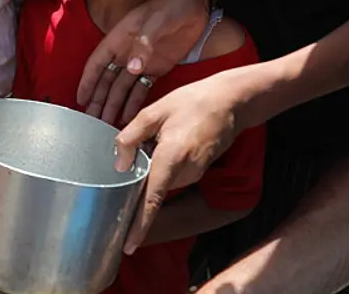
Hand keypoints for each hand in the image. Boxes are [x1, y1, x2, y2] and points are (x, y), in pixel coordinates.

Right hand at [77, 0, 210, 124]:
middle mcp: (126, 52)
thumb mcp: (157, 20)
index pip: (97, 63)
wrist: (197, 2)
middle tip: (92, 121)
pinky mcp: (157, 68)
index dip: (88, 82)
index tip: (80, 100)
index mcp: (119, 38)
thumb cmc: (172, 4)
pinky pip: (141, 88)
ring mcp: (141, 61)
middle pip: (107, 80)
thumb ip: (144, 43)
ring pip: (122, 87)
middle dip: (99, 100)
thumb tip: (131, 68)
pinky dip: (134, 102)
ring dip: (114, 104)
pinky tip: (128, 117)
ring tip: (107, 124)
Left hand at [113, 72, 242, 255]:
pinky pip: (171, 177)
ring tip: (149, 144)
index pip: (152, 199)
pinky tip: (160, 144)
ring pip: (160, 183)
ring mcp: (194, 174)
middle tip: (120, 173)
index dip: (139, 225)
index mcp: (171, 158)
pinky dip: (160, 168)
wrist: (229, 102)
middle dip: (135, 187)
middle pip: (152, 192)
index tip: (129, 246)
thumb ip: (131, 137)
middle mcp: (185, 173)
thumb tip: (119, 164)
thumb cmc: (191, 102)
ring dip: (148, 173)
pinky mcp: (197, 172)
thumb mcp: (154, 111)